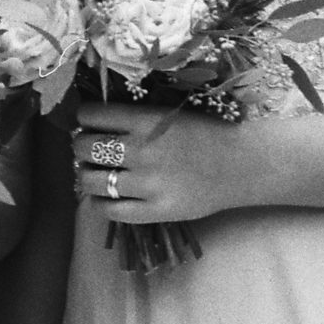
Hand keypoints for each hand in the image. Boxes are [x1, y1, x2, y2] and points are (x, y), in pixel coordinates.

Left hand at [71, 99, 252, 224]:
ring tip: (96, 171)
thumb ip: (133, 114)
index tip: (89, 121)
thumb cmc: (206, 131)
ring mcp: (147, 184)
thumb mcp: (169, 111)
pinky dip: (100, 202)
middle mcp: (141, 151)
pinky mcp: (156, 211)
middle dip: (81, 145)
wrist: (242, 164)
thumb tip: (92, 118)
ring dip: (86, 173)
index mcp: (145, 120)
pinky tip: (106, 195)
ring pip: (90, 180)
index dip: (84, 117)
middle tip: (89, 147)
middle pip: (83, 147)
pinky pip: (110, 210)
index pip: (90, 115)